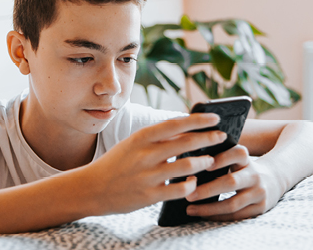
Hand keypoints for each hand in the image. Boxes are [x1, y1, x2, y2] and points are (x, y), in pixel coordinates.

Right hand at [83, 113, 226, 215]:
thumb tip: (186, 130)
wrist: (90, 188)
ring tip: (210, 161)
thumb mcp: (132, 144)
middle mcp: (145, 154)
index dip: (199, 120)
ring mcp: (147, 176)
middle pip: (186, 142)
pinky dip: (191, 185)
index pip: (176, 123)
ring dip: (203, 162)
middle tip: (221, 137)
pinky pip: (179, 189)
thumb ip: (157, 138)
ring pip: (187, 166)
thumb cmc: (116, 163)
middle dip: (208, 139)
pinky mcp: (149, 196)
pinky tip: (194, 182)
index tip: (215, 117)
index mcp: (141, 137)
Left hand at [184, 145, 268, 220]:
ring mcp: (258, 192)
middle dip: (208, 189)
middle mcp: (254, 175)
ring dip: (209, 208)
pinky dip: (218, 216)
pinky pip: (236, 215)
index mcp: (246, 159)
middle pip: (231, 182)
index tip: (204, 163)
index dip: (222, 159)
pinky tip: (203, 215)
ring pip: (232, 203)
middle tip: (188, 193)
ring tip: (190, 208)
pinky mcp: (259, 207)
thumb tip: (186, 158)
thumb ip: (217, 155)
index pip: (237, 154)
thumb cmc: (242, 167)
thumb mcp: (236, 158)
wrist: (273, 179)